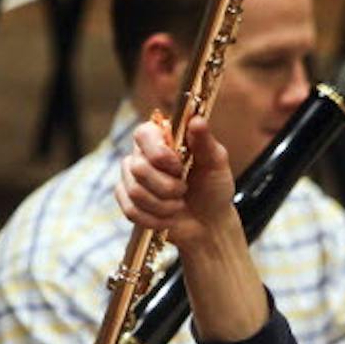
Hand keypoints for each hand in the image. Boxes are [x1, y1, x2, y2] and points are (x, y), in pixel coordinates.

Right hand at [117, 116, 238, 251]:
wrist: (209, 222)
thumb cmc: (213, 188)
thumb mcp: (216, 164)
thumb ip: (205, 142)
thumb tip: (197, 120)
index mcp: (161, 138)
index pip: (143, 134)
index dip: (160, 155)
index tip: (180, 167)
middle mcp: (142, 154)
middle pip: (138, 168)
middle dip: (167, 186)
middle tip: (184, 189)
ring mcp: (131, 178)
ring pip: (135, 192)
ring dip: (164, 205)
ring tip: (179, 205)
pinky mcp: (128, 201)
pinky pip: (131, 211)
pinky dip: (155, 219)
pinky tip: (168, 218)